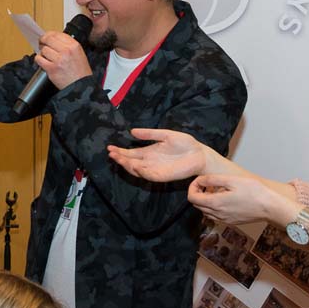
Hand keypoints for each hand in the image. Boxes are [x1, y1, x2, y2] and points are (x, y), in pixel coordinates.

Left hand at [33, 31, 92, 88]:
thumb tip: (53, 39)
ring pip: (43, 49)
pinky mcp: (52, 68)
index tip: (46, 36)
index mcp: (74, 45)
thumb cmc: (80, 72)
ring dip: (42, 52)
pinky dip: (39, 59)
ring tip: (45, 56)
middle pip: (48, 39)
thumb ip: (67, 45)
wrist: (81, 86)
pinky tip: (42, 61)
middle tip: (41, 43)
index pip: (57, 34)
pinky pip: (39, 59)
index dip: (49, 34)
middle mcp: (66, 51)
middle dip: (42, 40)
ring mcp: (59, 60)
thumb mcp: (79, 53)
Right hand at [107, 128, 232, 180]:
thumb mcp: (165, 134)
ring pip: (136, 170)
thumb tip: (132, 131)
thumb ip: (150, 133)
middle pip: (130, 162)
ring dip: (126, 165)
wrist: (199, 154)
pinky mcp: (161, 176)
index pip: (131, 153)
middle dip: (120, 158)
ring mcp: (154, 169)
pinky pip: (148, 175)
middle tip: (111, 153)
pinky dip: (140, 171)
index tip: (110, 147)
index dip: (120, 151)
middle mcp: (149, 162)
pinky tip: (133, 164)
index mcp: (149, 152)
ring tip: (119, 158)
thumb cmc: (185, 144)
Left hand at [188, 174, 299, 225]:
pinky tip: (224, 198)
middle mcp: (217, 214)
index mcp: (215, 203)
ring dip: (205, 201)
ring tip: (216, 190)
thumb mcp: (231, 180)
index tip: (200, 181)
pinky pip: (215, 216)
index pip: (192, 198)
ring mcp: (224, 220)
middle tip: (208, 184)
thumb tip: (199, 180)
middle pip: (197, 205)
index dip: (192, 187)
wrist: (270, 207)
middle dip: (198, 193)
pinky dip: (214, 207)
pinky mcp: (231, 222)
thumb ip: (212, 180)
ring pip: (205, 211)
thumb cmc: (254, 191)